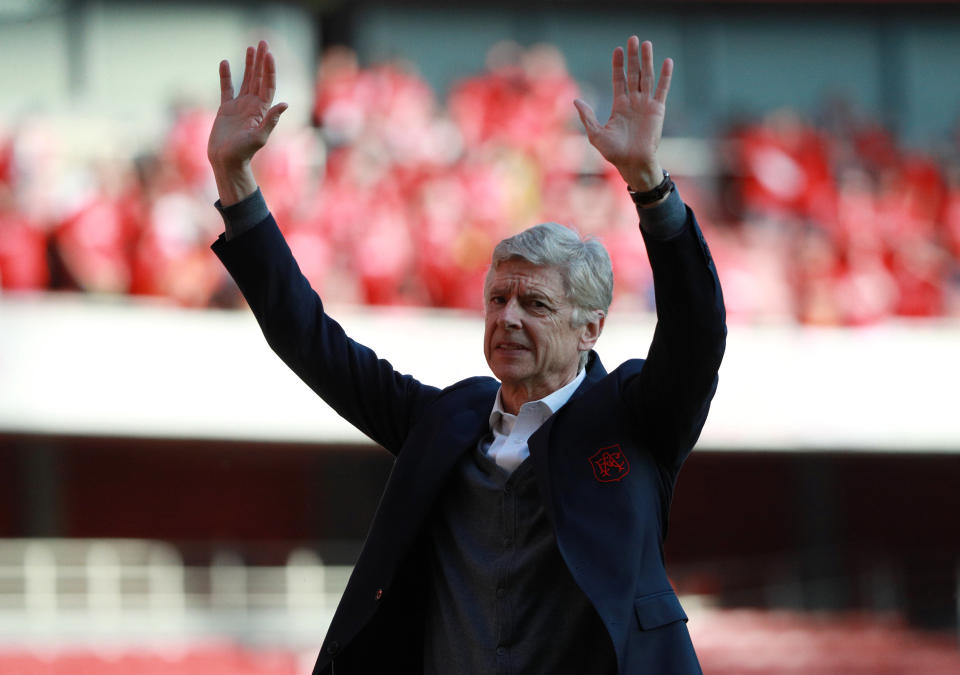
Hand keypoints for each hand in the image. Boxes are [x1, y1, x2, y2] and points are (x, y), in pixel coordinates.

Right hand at [207, 41, 287, 203]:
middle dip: (261, 60)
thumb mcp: (259, 137)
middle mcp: (253, 106)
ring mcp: (239, 106)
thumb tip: (285, 104)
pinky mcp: (225, 109)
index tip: (268, 53)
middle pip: (259, 78)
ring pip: (245, 79)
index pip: (268, 85)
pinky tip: (225, 62)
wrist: (226, 161)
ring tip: (249, 47)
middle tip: (262, 42)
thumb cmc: (243, 153)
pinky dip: (225, 75)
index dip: (269, 69)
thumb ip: (271, 120)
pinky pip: (227, 88)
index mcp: (262, 110)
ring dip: (248, 64)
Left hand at [574, 37, 672, 192]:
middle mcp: (634, 102)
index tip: (617, 49)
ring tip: (646, 44)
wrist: (632, 163)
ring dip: (647, 60)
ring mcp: (646, 105)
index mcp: (619, 105)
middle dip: (633, 56)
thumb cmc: (614, 153)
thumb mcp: (595, 134)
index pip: (619, 79)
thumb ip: (588, 116)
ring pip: (647, 77)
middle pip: (634, 73)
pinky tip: (667, 62)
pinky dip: (665, 76)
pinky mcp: (657, 110)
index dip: (618, 65)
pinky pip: (662, 89)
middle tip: (633, 38)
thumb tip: (576, 100)